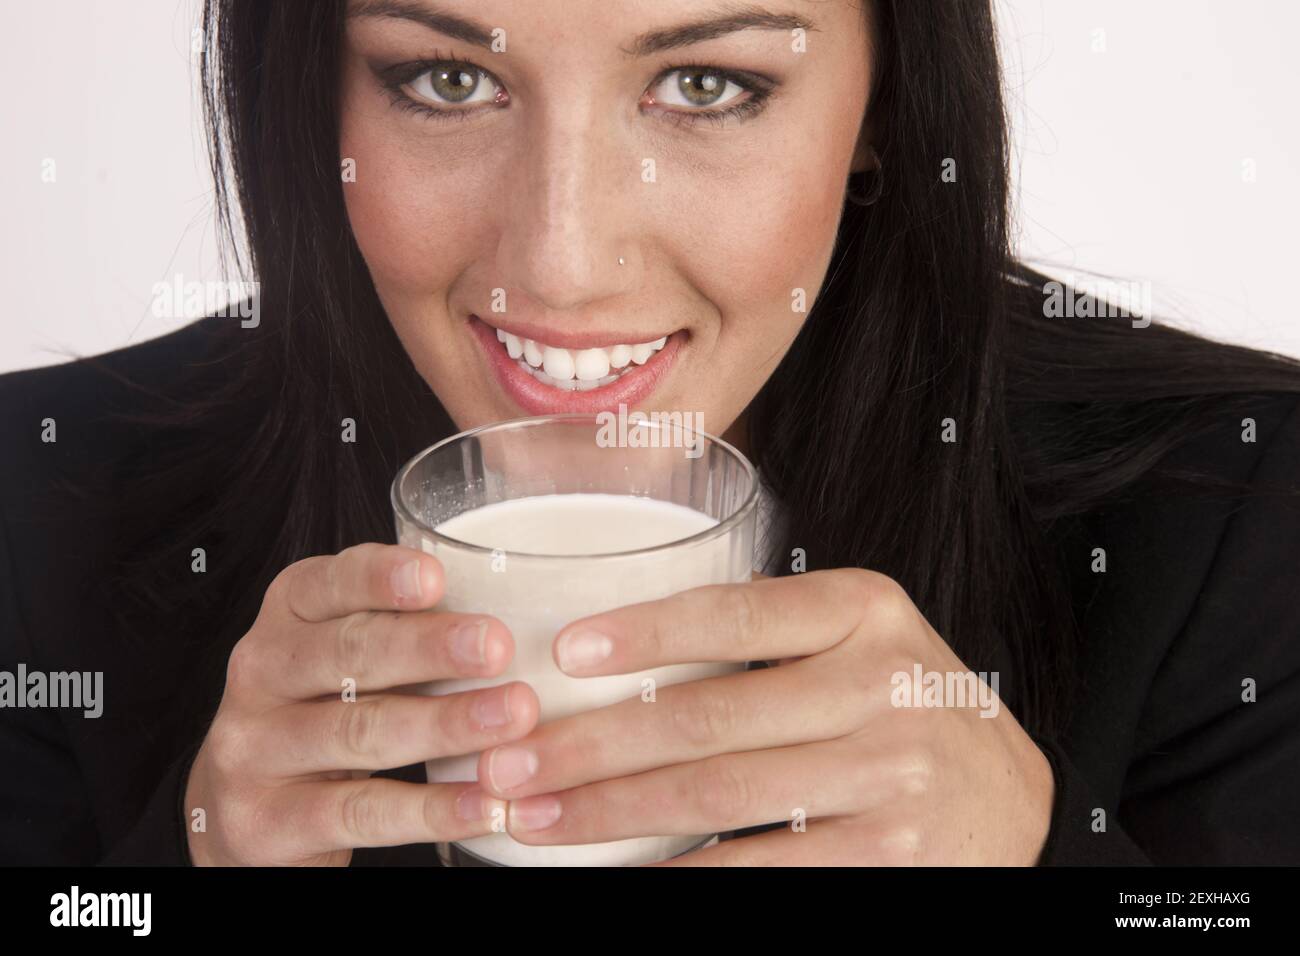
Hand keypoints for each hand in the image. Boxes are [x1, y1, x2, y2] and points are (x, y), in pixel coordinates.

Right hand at [184, 543, 538, 864]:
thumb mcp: (346, 661)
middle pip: (349, 654)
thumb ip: (403, 630)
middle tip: (498, 645)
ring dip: (446, 724)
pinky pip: (362, 813)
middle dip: (429, 648)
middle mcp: (261, 674)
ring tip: (515, 716)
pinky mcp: (268, 822)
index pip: (326, 584)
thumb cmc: (326, 713)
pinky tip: (486, 802)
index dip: (379, 578)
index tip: (436, 577)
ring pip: (360, 732)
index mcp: (286, 618)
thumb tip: (511, 613)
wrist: (251, 815)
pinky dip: (432, 808)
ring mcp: (255, 750)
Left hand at [473, 569, 1054, 864]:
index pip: (736, 614)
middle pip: (709, 718)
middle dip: (593, 745)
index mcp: (865, 609)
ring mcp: (890, 775)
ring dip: (612, 813)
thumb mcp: (861, 640)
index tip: (565, 652)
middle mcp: (882, 684)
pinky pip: (760, 868)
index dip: (644, 633)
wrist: (1015, 796)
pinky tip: (621, 874)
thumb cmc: (908, 704)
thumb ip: (771, 634)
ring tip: (536, 816)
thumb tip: (621, 648)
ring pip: (719, 798)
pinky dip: (680, 875)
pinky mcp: (891, 857)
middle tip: (511, 759)